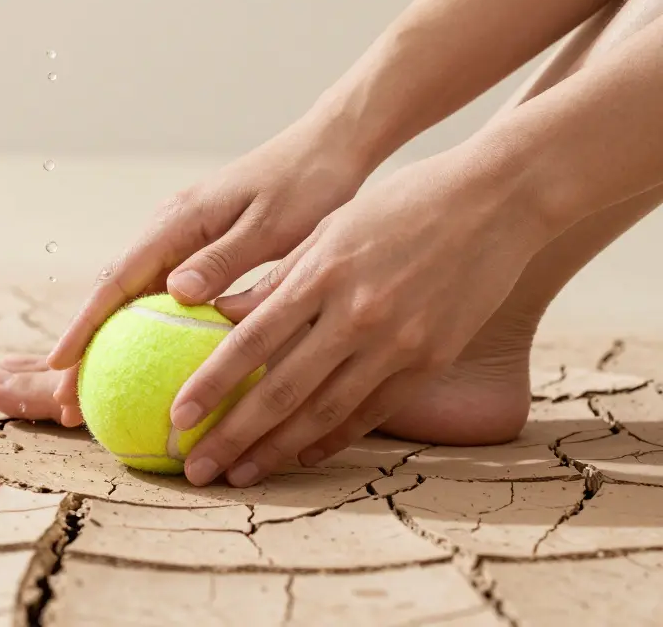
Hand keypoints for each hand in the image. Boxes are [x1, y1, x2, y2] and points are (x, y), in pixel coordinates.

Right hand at [46, 116, 373, 426]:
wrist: (327, 147)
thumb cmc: (308, 184)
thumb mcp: (271, 225)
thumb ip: (224, 258)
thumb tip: (175, 292)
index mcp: (179, 221)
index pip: (117, 281)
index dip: (84, 327)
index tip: (59, 366)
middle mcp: (168, 228)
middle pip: (114, 295)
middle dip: (85, 348)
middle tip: (67, 400)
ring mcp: (180, 236)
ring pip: (131, 296)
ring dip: (109, 343)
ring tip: (94, 392)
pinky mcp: (198, 246)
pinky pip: (158, 292)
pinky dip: (142, 329)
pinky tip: (144, 361)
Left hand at [172, 152, 547, 486]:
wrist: (497, 200)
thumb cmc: (401, 205)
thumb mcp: (330, 228)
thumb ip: (280, 277)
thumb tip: (221, 315)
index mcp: (322, 274)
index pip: (250, 342)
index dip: (211, 385)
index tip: (178, 417)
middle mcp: (356, 314)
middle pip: (281, 390)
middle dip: (232, 435)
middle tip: (196, 467)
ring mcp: (397, 341)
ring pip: (324, 412)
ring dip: (277, 450)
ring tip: (241, 474)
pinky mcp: (431, 358)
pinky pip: (372, 410)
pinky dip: (333, 437)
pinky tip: (301, 454)